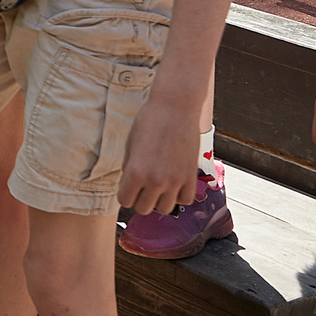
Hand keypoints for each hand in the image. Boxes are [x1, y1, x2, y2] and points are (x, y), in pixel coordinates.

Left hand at [118, 93, 202, 215]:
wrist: (175, 107)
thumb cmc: (150, 120)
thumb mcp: (130, 144)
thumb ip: (129, 167)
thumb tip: (130, 184)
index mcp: (135, 172)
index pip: (125, 201)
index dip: (125, 194)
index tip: (128, 187)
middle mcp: (155, 181)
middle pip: (144, 209)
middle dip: (140, 199)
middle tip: (142, 187)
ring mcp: (175, 180)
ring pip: (165, 208)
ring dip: (159, 200)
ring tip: (158, 186)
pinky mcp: (191, 176)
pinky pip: (186, 200)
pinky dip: (179, 195)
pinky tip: (174, 184)